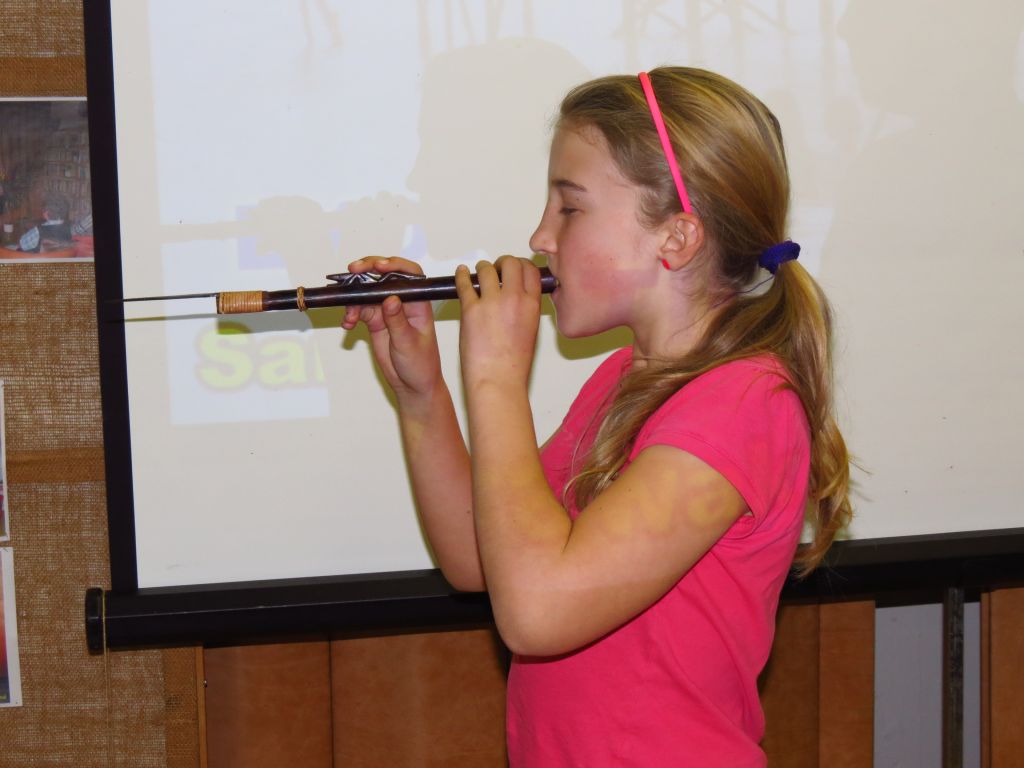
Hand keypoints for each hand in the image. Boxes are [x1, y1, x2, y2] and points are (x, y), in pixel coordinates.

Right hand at [341, 256, 441, 399]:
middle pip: (385, 277)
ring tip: (349, 315)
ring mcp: (388, 311)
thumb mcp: (409, 344)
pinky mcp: (375, 321)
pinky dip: (351, 313)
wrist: (412, 386)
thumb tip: (390, 299)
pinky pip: (359, 309)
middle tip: (352, 271)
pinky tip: (347, 324)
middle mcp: (403, 303)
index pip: (410, 274)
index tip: (378, 266)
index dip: (394, 264)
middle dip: (368, 271)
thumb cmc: (421, 365)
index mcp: (419, 303)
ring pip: (368, 293)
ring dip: (355, 298)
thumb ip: (397, 321)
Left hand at [454, 256, 541, 393]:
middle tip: (496, 269)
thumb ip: (526, 311)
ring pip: (486, 269)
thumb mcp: (531, 333)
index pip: (530, 270)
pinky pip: (464, 283)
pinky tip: (461, 274)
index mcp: (532, 306)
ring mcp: (491, 303)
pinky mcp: (470, 309)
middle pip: (510, 263)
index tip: (515, 267)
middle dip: (502, 262)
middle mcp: (514, 299)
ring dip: (482, 268)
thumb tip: (519, 300)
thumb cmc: (513, 367)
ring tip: (479, 272)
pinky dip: (462, 276)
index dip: (522, 265)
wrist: (498, 381)